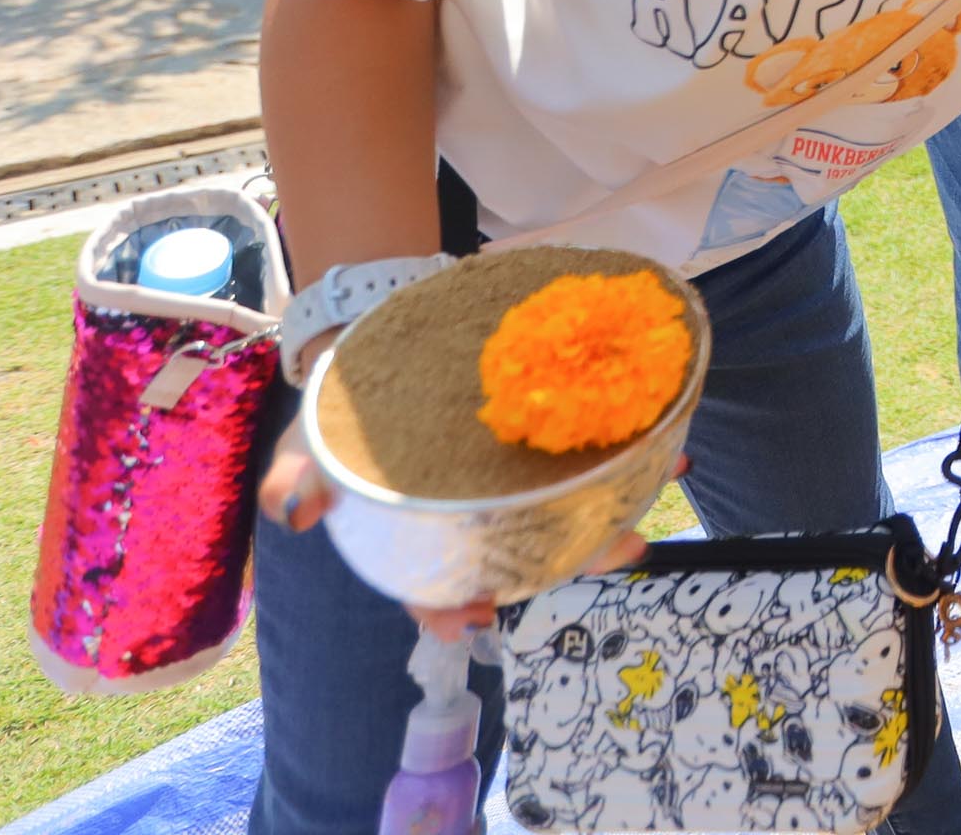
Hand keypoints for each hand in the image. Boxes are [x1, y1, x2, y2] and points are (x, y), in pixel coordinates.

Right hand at [262, 415, 664, 640]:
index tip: (479, 616)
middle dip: (577, 554)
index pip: (434, 589)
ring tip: (664, 477)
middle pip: (525, 553)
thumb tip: (296, 509)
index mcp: (419, 536)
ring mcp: (510, 481)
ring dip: (618, 501)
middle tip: (621, 549)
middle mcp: (475, 517)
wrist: (371, 343)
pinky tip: (664, 437)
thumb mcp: (311, 441)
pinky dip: (628, 450)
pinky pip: (586, 453)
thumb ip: (300, 476)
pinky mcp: (536, 438)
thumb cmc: (339, 415)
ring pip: (568, 506)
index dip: (453, 610)